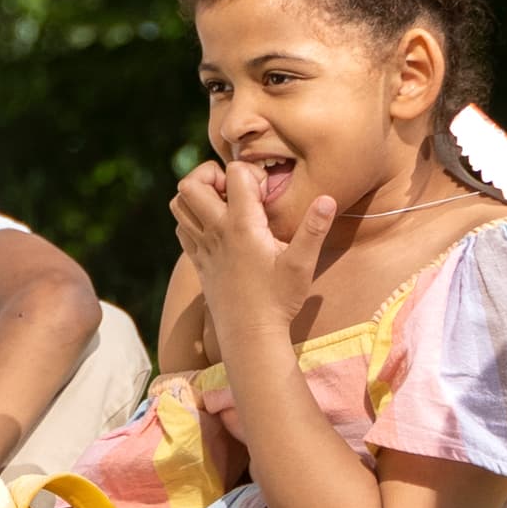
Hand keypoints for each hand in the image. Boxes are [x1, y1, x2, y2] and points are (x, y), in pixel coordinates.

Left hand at [170, 161, 327, 348]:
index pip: (233, 173)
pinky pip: (181, 227)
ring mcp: (202, 246)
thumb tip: (327, 198)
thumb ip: (314, 229)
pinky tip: (216, 226)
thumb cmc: (279, 299)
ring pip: (178, 204)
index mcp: (242, 226)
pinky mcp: (197, 261)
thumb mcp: (301, 263)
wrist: (250, 334)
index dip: (249, 173)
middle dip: (210, 174)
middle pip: (190, 183)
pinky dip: (192, 218)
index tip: (264, 191)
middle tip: (233, 189)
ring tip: (223, 204)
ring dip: (197, 196)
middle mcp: (215, 231)